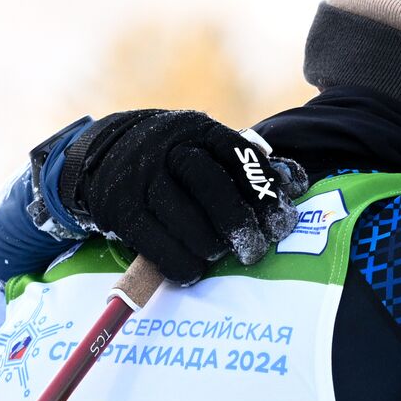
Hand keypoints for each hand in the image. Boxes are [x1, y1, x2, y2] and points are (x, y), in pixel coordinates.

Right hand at [59, 110, 307, 284]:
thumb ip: (247, 165)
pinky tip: (193, 269)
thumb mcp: (207, 147)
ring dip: (210, 245)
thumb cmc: (175, 159)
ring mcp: (140, 177)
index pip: (240, 156)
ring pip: (182, 215)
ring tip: (221, 255)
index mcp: (200, 130)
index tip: (280, 222)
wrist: (104, 154)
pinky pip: (154, 242)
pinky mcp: (118, 208)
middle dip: (239, 223)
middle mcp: (169, 148)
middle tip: (255, 250)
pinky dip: (179, 262)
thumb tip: (297, 185)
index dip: (264, 192)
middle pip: (211, 185)